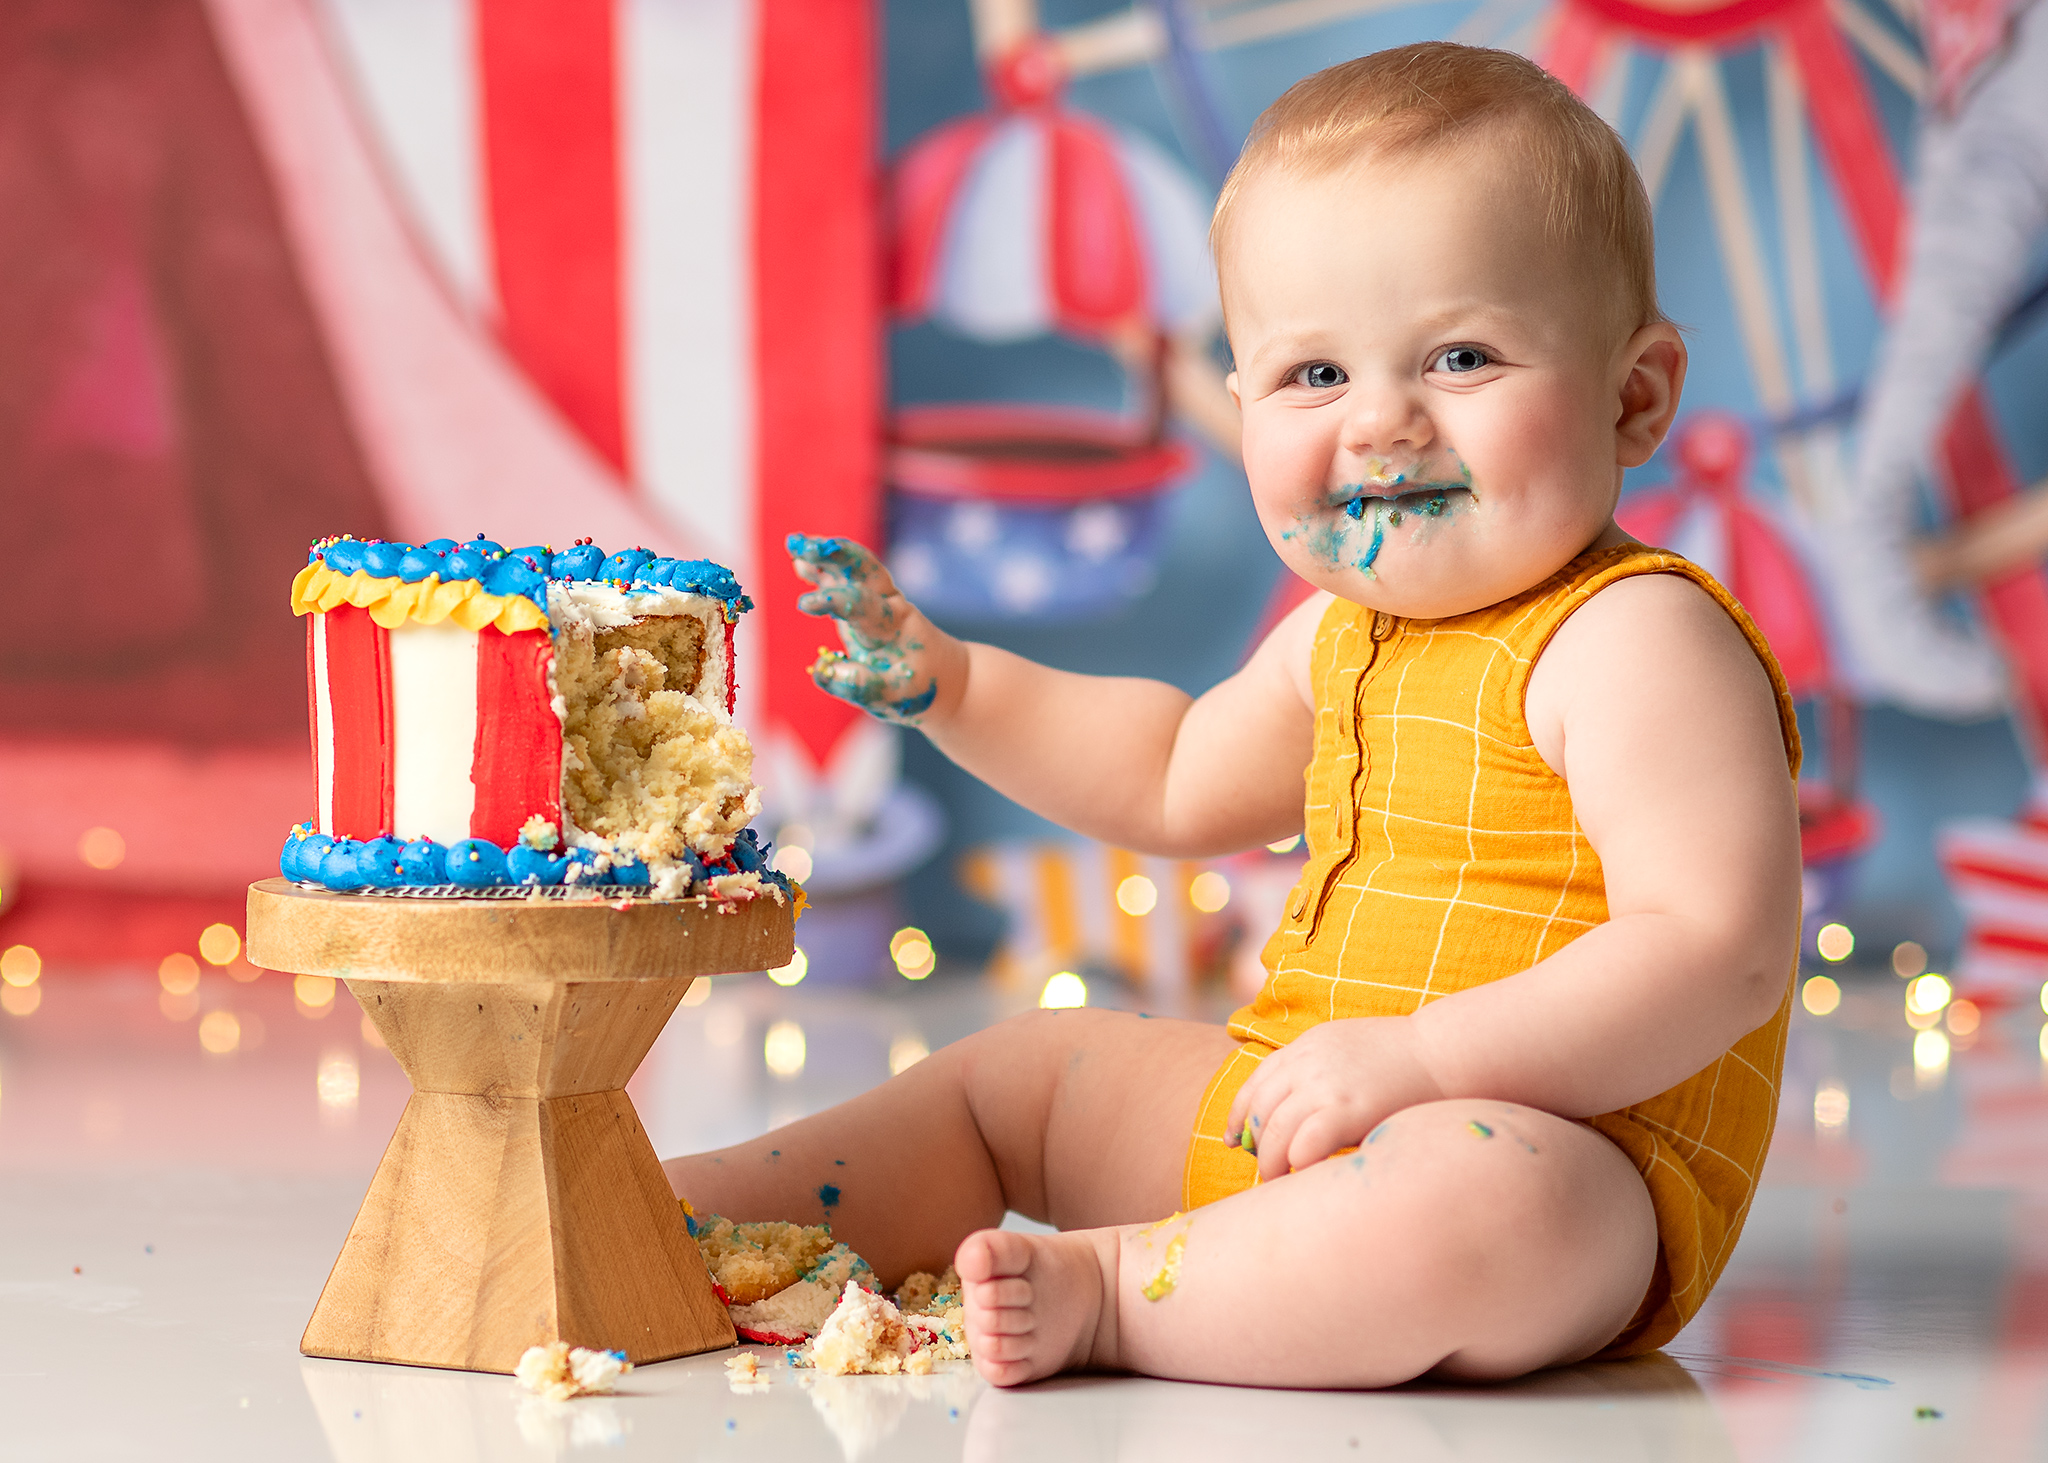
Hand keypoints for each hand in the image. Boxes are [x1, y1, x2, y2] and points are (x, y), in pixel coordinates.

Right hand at [787, 534, 954, 725]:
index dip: (835, 601)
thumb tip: (822, 670)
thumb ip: (862, 685)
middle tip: (806, 546)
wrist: (942, 675)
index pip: (863, 605)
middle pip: (866, 570)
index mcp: (894, 626)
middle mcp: (887, 604)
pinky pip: (845, 580)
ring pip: (855, 568)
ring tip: (795, 543)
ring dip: (827, 554)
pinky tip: (799, 561)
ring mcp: (876, 600)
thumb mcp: (896, 695)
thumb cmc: (918, 687)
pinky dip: (824, 568)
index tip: (805, 605)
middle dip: (838, 554)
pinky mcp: (865, 604)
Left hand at [1225, 1017, 1444, 1181]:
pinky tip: (1303, 1178)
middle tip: (1261, 1170)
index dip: (1239, 1116)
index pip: (1255, 1083)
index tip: (1236, 1141)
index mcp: (1305, 1047)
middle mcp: (1306, 1064)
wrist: (1445, 1052)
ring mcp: (1324, 1086)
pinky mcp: (1346, 1110)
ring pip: (1272, 1132)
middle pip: (1258, 1110)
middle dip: (1254, 1145)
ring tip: (1277, 1183)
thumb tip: (1296, 1108)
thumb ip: (1318, 1069)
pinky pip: (1303, 1145)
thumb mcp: (1348, 1048)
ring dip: (1270, 1164)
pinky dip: (1296, 1165)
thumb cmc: (1405, 1060)